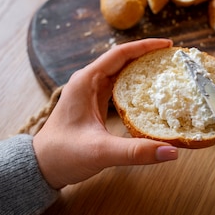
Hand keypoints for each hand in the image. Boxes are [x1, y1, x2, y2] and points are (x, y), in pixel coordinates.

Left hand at [33, 38, 177, 188]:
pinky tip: (151, 93)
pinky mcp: (94, 105)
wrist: (40, 168)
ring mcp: (90, 93)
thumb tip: (172, 151)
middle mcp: (88, 82)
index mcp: (86, 82)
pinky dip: (136, 86)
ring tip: (167, 71)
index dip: (146, 47)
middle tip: (173, 59)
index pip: (120, 54)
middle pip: (123, 59)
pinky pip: (119, 88)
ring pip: (121, 73)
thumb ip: (136, 151)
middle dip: (149, 56)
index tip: (169, 45)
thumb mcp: (101, 152)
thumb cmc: (62, 155)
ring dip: (143, 70)